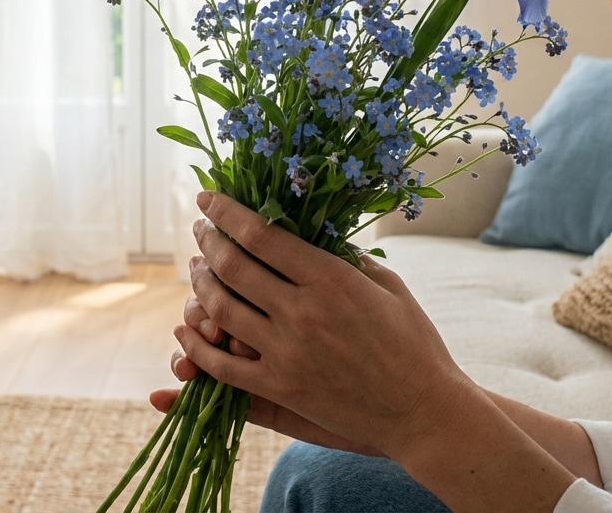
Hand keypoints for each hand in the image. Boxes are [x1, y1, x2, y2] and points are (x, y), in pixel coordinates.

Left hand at [168, 190, 476, 463]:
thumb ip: (348, 258)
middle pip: (233, 266)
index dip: (226, 213)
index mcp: (331, 279)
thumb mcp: (389, 286)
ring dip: (200, 285)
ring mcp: (288, 353)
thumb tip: (315, 233)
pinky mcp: (282, 389)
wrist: (424, 412)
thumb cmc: (415, 344)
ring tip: (196, 269)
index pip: (261, 235)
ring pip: (221, 310)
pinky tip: (186, 330)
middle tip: (200, 229)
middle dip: (209, 241)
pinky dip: (197, 347)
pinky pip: (223, 367)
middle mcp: (303, 311)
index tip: (208, 199)